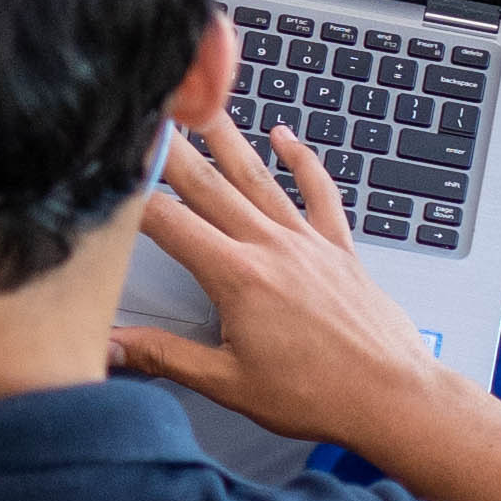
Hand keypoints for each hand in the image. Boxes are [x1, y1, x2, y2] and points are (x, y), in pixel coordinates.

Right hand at [112, 90, 460, 460]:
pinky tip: (286, 137)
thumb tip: (112, 346)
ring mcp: (307, 243)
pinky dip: (303, 161)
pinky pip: (319, 193)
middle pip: (208, 185)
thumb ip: (164, 357)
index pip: (168, 222)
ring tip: (202, 104)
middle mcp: (271, 247)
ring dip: (227, 138)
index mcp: (238, 277)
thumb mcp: (228, 383)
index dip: (132, 193)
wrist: (392, 397)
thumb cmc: (318, 395)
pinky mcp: (339, 249)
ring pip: (258, 178)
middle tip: (146, 109)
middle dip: (169, 146)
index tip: (107, 169)